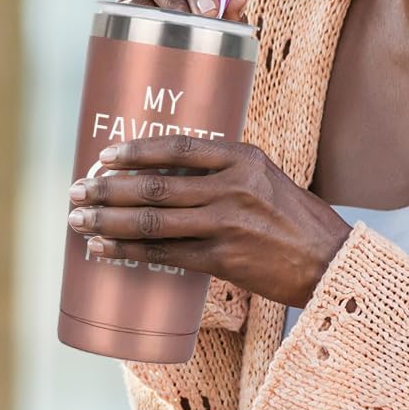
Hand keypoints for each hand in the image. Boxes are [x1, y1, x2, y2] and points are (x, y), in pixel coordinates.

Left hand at [66, 134, 353, 309]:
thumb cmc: (298, 220)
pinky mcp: (223, 259)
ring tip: (79, 219)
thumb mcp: (267, 178)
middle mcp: (233, 187)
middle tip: (77, 190)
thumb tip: (174, 173)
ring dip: (108, 220)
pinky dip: (129, 250)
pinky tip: (104, 248)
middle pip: (156, 186)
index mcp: (244, 158)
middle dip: (107, 189)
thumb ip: (227, 172)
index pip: (178, 147)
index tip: (106, 156)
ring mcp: (227, 224)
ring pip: (153, 221)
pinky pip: (165, 253)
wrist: (331, 261)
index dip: (136, 150)